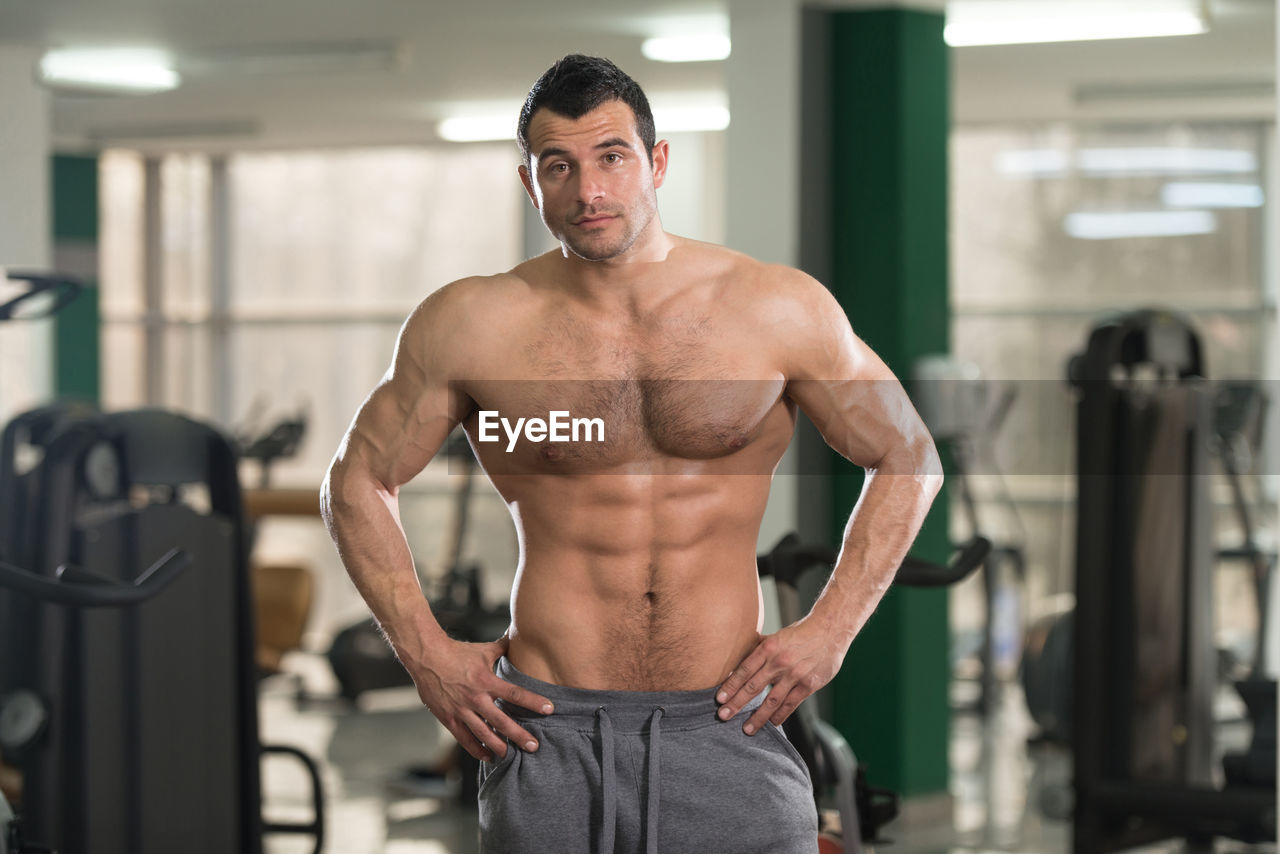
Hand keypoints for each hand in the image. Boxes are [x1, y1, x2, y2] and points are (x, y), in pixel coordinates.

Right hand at [409, 634, 552, 760]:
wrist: (427, 657)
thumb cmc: (457, 652)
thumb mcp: (483, 649)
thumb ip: (503, 647)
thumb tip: (518, 636)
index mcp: (486, 681)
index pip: (515, 693)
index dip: (533, 702)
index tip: (549, 709)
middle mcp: (475, 698)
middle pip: (502, 721)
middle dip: (519, 735)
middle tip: (534, 746)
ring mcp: (461, 710)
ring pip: (483, 733)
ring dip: (499, 746)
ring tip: (511, 756)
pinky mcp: (448, 718)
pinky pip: (464, 738)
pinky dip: (476, 748)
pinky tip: (487, 756)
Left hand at [715, 619, 846, 734]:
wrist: (830, 631)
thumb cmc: (801, 633)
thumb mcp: (777, 636)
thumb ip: (759, 647)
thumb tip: (738, 654)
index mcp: (768, 648)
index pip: (744, 670)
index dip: (730, 685)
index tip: (719, 699)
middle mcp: (780, 662)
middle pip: (753, 687)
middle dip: (736, 704)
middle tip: (723, 716)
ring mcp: (795, 675)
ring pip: (771, 700)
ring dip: (758, 717)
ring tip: (747, 729)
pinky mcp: (808, 685)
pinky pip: (791, 704)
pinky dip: (780, 716)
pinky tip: (772, 723)